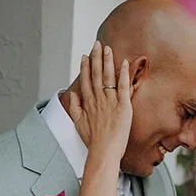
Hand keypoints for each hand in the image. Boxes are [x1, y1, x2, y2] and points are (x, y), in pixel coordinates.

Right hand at [68, 42, 131, 162]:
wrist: (104, 152)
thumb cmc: (93, 141)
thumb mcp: (78, 123)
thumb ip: (74, 107)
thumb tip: (71, 94)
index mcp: (88, 103)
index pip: (86, 80)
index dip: (85, 66)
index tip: (85, 55)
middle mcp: (98, 99)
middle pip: (95, 74)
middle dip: (96, 57)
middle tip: (97, 44)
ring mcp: (110, 102)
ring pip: (108, 77)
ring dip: (107, 61)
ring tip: (108, 48)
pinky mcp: (123, 106)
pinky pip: (123, 86)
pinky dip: (124, 74)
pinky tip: (124, 63)